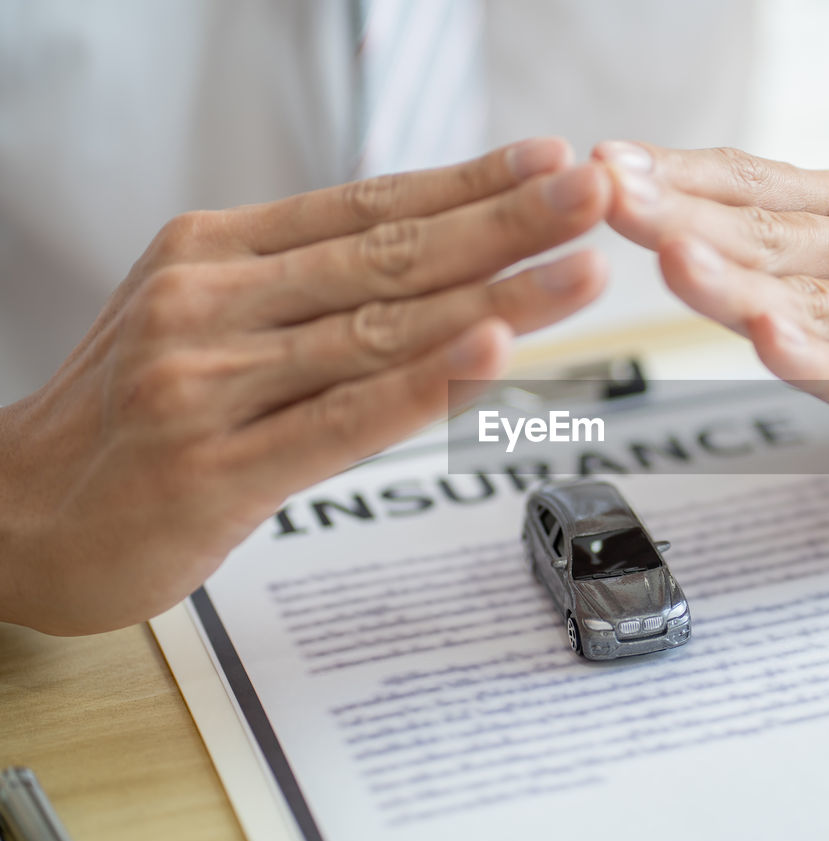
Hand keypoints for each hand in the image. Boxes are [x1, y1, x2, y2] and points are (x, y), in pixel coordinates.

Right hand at [0, 138, 610, 633]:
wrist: (14, 514)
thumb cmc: (130, 418)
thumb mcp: (203, 317)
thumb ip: (304, 285)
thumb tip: (431, 249)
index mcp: (215, 254)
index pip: (368, 205)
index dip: (468, 182)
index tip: (552, 162)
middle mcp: (211, 302)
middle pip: (389, 256)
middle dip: (506, 223)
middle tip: (595, 195)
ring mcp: (208, 383)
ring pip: (380, 330)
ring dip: (496, 298)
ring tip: (581, 270)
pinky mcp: (213, 469)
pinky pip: (341, 421)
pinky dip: (423, 388)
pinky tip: (493, 355)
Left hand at [594, 142, 828, 488]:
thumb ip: (777, 239)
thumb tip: (667, 212)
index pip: (756, 184)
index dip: (678, 174)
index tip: (604, 165)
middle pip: (776, 232)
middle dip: (686, 215)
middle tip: (611, 197)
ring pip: (824, 298)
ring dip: (744, 281)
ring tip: (678, 260)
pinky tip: (779, 348)